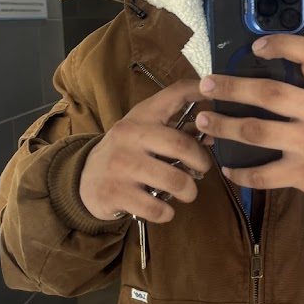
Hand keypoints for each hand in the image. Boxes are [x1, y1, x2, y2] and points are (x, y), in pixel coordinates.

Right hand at [79, 80, 212, 220]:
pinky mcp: (115, 193)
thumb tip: (214, 133)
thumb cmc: (127, 152)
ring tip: (187, 192)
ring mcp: (121, 165)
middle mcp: (130, 135)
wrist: (85, 178)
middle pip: (181, 145)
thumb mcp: (145, 132)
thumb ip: (177, 129)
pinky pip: (157, 208)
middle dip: (201, 161)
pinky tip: (164, 208)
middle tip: (202, 169)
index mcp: (142, 115)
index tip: (219, 96)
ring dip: (189, 191)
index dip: (201, 91)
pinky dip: (167, 212)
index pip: (175, 94)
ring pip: (174, 180)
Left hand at [195, 35, 303, 210]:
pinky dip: (240, 173)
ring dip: (224, 126)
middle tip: (205, 85)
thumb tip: (272, 76)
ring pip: (257, 131)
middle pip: (268, 93)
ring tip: (203, 121)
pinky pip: (263, 174)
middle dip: (231, 87)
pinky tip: (227, 169)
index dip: (281, 44)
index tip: (256, 45)